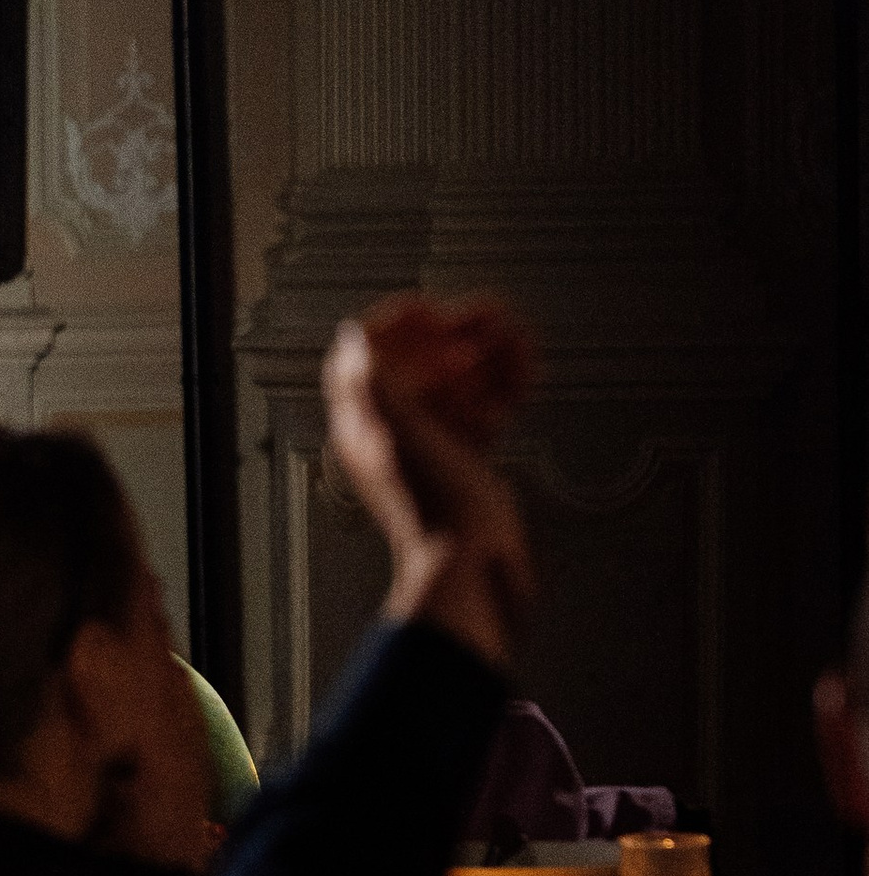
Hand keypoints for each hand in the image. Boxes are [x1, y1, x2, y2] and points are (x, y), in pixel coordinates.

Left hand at [322, 294, 535, 669]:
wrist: (471, 563)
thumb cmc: (431, 507)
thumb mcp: (393, 431)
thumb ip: (369, 380)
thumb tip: (352, 337)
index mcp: (365, 424)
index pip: (364, 358)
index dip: (395, 328)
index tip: (429, 311)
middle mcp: (394, 433)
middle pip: (418, 364)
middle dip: (456, 335)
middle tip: (488, 318)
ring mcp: (433, 447)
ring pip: (459, 384)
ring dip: (488, 356)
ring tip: (515, 341)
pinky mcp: (468, 462)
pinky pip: (483, 410)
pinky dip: (504, 388)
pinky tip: (522, 377)